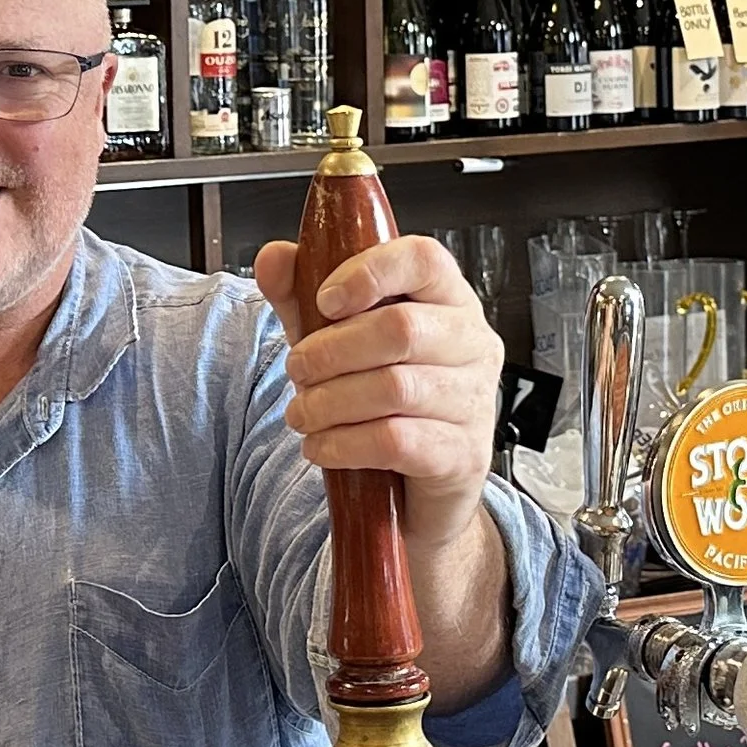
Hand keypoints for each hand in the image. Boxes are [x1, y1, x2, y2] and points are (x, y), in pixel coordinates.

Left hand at [256, 233, 504, 550]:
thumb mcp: (338, 340)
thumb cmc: (384, 400)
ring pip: (395, 388)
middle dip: (331, 351)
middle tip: (298, 369)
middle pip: (401, 328)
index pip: (425, 260)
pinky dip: (345, 444)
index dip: (370, 272)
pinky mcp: (462, 454)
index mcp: (449, 301)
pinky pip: (397, 441)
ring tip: (303, 413)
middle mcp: (474, 344)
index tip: (325, 300)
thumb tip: (272, 259)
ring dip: (330, 402)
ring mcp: (475, 401)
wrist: (416, 488)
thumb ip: (302, 297)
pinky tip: (321, 446)